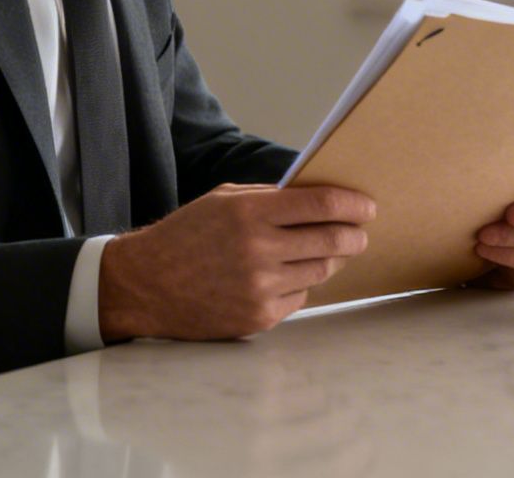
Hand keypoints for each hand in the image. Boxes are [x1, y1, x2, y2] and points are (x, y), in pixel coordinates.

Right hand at [97, 183, 376, 341]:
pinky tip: (285, 276)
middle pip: (332, 240)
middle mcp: (258, 250)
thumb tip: (319, 197)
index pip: (321, 204)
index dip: (353, 204)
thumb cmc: (187, 235)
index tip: (368, 207)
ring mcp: (259, 287)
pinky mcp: (258, 316)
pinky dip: (300, 285)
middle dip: (355, 236)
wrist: (145, 285)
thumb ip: (270, 197)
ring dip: (329, 260)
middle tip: (360, 233)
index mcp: (250, 213)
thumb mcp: (223, 200)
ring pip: (320, 271)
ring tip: (326, 251)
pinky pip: (300, 297)